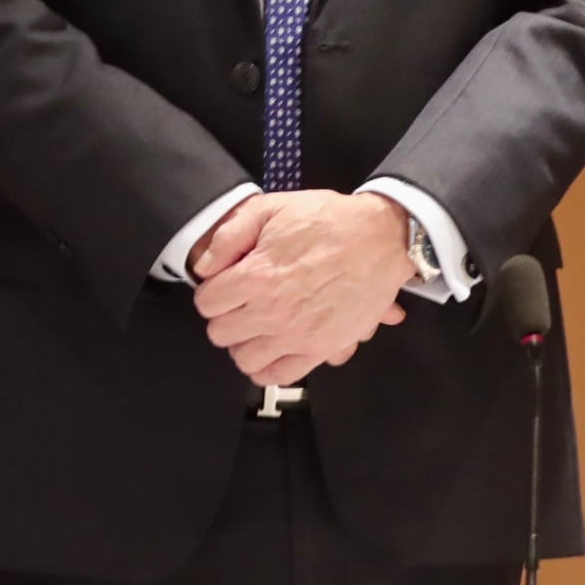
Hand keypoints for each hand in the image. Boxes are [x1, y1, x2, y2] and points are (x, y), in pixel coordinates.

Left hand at [190, 190, 411, 386]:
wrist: (380, 237)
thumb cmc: (327, 220)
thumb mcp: (269, 208)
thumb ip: (229, 236)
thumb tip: (204, 266)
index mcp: (256, 277)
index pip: (206, 303)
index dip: (211, 291)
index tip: (223, 285)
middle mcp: (273, 313)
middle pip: (220, 334)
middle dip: (224, 316)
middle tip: (238, 303)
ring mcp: (298, 335)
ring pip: (245, 360)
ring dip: (244, 344)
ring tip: (254, 326)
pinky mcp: (323, 349)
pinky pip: (281, 376)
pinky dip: (270, 368)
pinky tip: (272, 348)